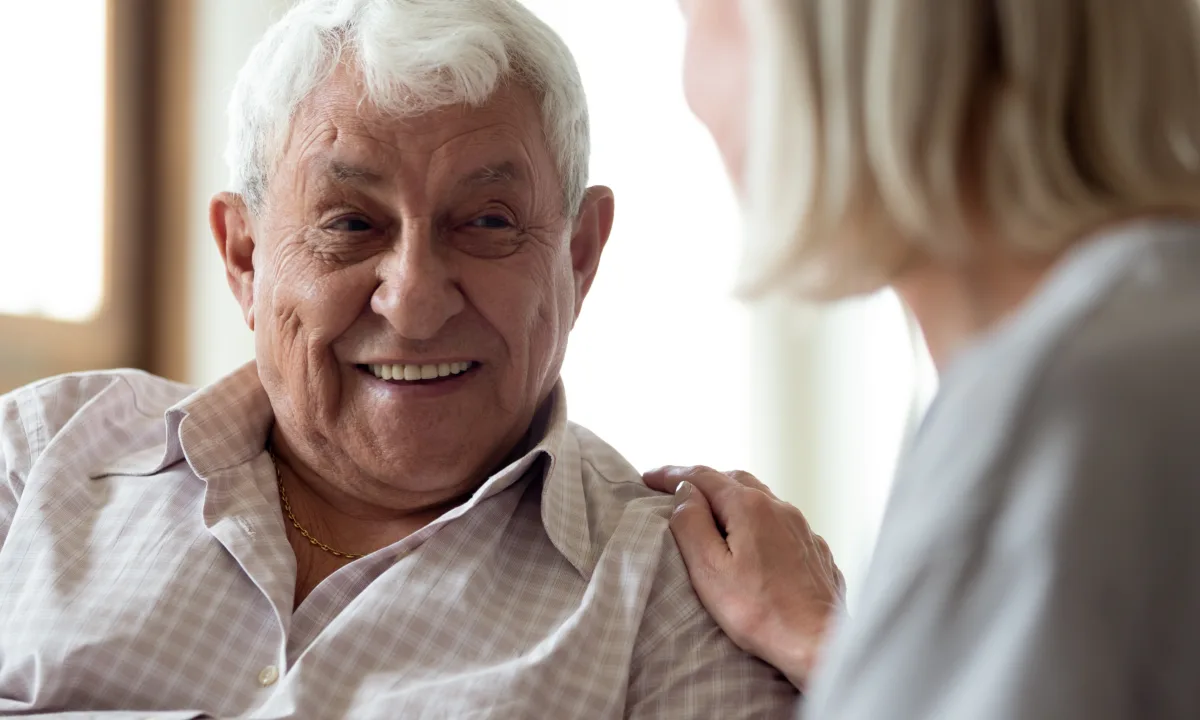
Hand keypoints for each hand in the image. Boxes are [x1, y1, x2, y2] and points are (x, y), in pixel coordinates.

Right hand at [643, 465, 843, 689]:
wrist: (817, 643)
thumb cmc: (760, 612)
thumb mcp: (709, 569)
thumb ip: (691, 524)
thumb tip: (684, 493)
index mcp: (750, 507)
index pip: (703, 477)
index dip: (672, 475)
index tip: (648, 478)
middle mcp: (780, 508)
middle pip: (735, 481)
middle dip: (704, 481)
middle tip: (678, 492)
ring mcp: (802, 528)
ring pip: (762, 499)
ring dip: (733, 499)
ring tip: (713, 513)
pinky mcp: (815, 550)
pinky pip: (781, 523)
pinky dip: (759, 521)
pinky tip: (754, 539)